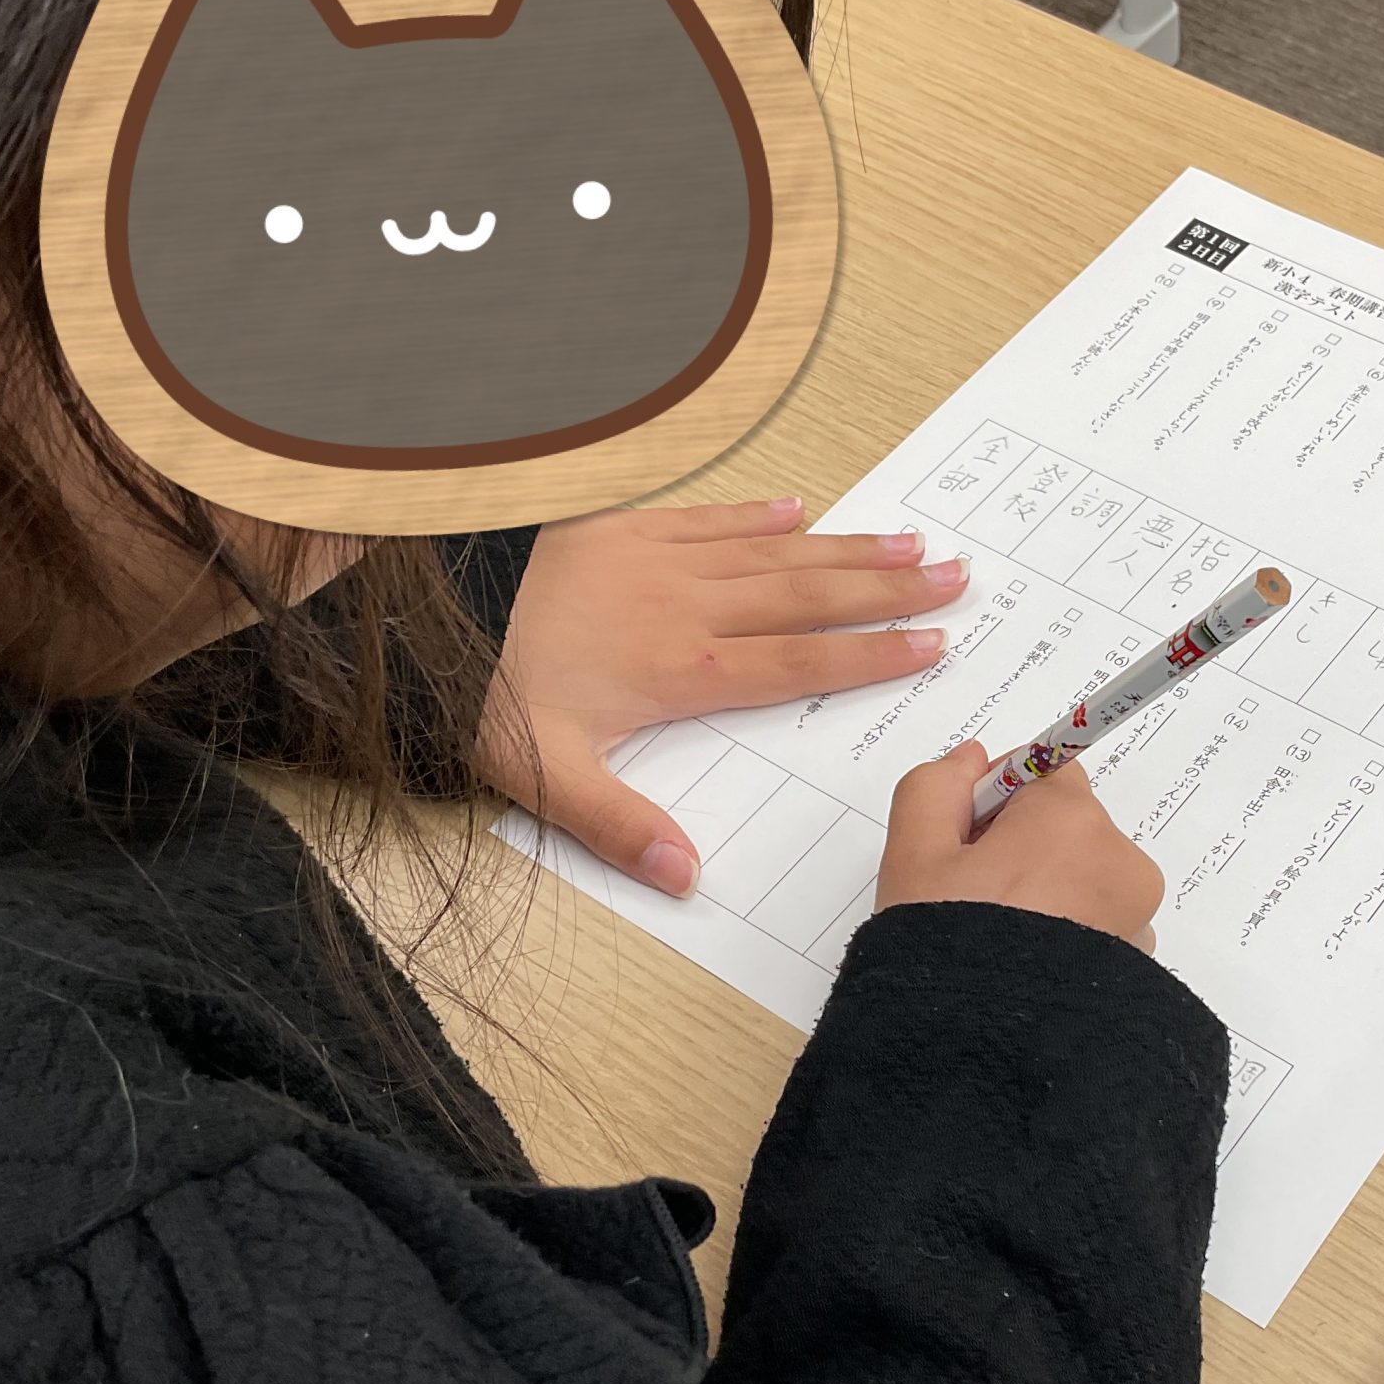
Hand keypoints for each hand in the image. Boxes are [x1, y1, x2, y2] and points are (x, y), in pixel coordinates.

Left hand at [479, 497, 968, 894]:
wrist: (427, 592)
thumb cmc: (483, 686)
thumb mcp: (540, 774)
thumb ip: (618, 824)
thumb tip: (687, 876)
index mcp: (683, 669)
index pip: (799, 663)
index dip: (870, 656)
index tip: (932, 645)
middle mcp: (688, 606)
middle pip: (808, 598)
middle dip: (887, 591)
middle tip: (956, 576)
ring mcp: (659, 557)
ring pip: (775, 552)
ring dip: (847, 548)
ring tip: (909, 541)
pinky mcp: (623, 524)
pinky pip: (710, 514)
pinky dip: (760, 512)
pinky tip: (800, 506)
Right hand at [876, 740, 1163, 949]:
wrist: (985, 1058)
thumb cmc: (946, 949)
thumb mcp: (912, 854)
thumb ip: (935, 788)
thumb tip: (972, 760)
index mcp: (1071, 819)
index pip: (1041, 773)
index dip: (994, 801)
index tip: (961, 844)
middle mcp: (1120, 861)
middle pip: (1065, 828)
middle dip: (1020, 849)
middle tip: (968, 899)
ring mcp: (1136, 918)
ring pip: (1082, 880)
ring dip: (1046, 895)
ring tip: (997, 945)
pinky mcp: (1140, 966)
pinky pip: (1099, 928)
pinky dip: (1067, 937)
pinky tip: (1026, 971)